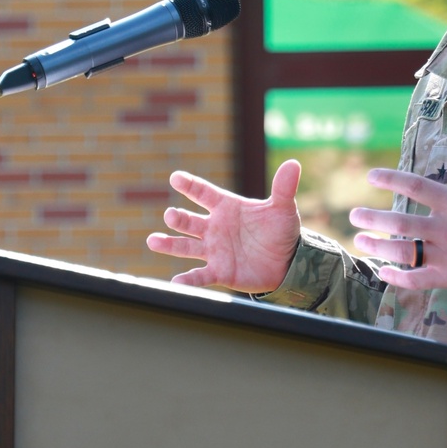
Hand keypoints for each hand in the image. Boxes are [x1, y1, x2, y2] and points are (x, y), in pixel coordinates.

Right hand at [147, 160, 302, 291]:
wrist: (287, 262)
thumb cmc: (280, 231)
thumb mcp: (283, 209)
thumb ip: (283, 188)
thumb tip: (293, 163)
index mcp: (226, 207)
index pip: (204, 193)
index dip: (190, 186)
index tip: (176, 178)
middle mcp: (214, 227)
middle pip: (189, 221)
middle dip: (178, 218)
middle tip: (170, 215)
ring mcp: (214, 250)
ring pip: (185, 246)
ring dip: (169, 244)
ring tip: (153, 241)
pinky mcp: (219, 271)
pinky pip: (199, 275)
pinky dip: (187, 280)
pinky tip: (175, 284)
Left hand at [350, 120, 446, 297]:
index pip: (417, 186)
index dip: (390, 178)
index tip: (371, 176)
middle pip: (401, 222)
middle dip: (373, 218)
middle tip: (354, 214)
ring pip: (404, 252)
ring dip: (378, 247)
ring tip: (360, 240)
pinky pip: (417, 280)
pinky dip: (397, 278)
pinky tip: (382, 272)